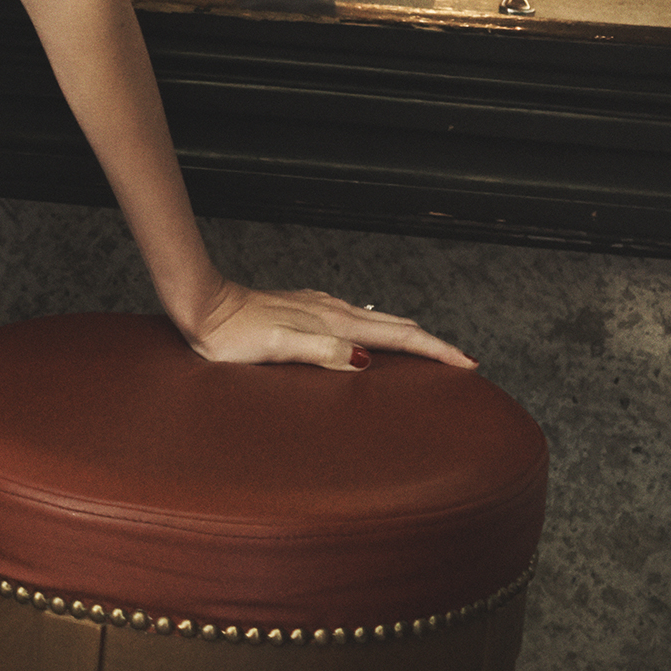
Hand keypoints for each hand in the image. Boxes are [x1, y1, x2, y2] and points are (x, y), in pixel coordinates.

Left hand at [181, 284, 472, 372]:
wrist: (203, 306)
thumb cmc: (232, 334)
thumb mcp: (277, 347)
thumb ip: (322, 350)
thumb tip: (367, 358)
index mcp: (334, 321)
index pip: (398, 337)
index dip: (436, 350)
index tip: (467, 363)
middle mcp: (332, 310)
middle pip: (397, 326)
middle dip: (432, 344)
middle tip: (462, 361)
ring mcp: (320, 307)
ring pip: (378, 321)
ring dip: (408, 336)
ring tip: (429, 350)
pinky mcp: (305, 310)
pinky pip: (356, 319)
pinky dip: (378, 329)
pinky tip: (372, 334)